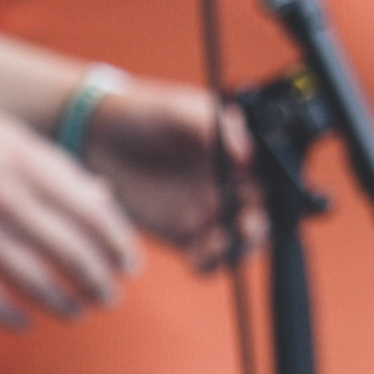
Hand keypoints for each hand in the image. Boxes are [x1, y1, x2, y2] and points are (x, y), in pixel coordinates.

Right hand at [0, 96, 144, 327]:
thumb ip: (56, 169)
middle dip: (99, 281)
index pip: (93, 211)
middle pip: (72, 252)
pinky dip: (10, 317)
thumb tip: (102, 197)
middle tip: (110, 296)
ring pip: (35, 281)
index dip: (118, 243)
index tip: (130, 263)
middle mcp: (6, 197)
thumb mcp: (9, 136)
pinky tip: (25, 323)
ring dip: (64, 304)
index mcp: (29, 161)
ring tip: (79, 312)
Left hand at [82, 76, 258, 268]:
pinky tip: (201, 254)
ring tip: (223, 242)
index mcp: (237, 152)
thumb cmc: (143, 112)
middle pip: (263, 213)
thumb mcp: (180, 111)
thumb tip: (249, 154)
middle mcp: (228, 184)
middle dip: (262, 224)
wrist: (95, 136)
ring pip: (239, 241)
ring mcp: (206, 210)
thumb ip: (216, 129)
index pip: (272, 177)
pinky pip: (205, 257)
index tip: (265, 197)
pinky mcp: (181, 233)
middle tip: (246, 224)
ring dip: (240, 248)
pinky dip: (211, 262)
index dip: (278, 191)